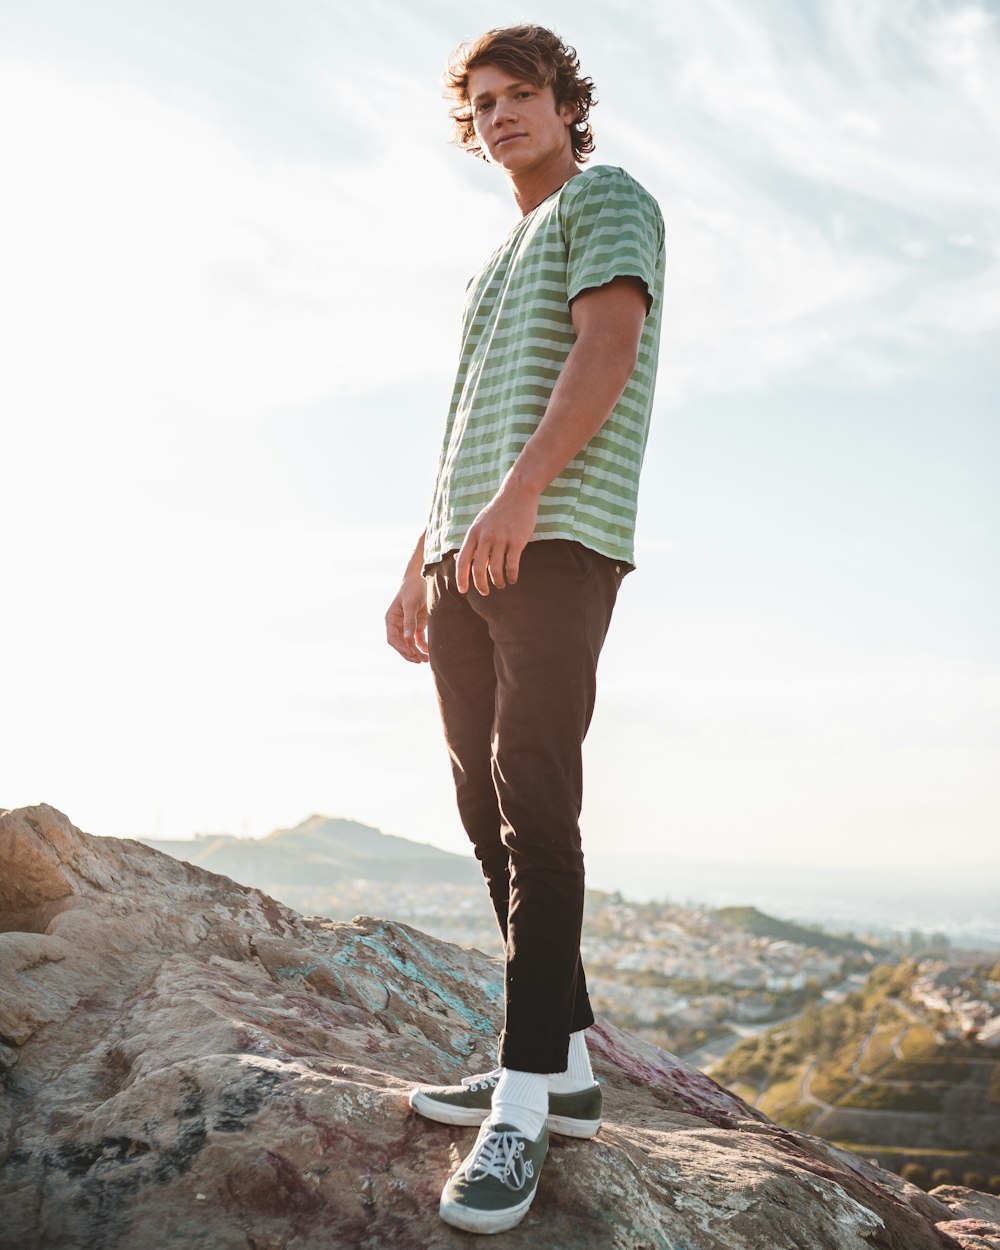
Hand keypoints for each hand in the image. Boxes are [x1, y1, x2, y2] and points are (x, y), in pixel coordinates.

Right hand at [385, 569, 428, 662]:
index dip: (400, 648)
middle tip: (419, 660)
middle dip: (409, 653)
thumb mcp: (410, 604)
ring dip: (416, 653)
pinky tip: (429, 653)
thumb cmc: (413, 588)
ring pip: (409, 644)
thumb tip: (408, 639)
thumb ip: (410, 621)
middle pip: (401, 644)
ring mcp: (408, 625)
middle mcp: (398, 624)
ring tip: (425, 660)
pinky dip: (423, 647)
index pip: (392, 639)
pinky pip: (418, 639)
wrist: (423, 577)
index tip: (411, 654)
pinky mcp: (418, 624)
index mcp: (391, 619)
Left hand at [455, 478, 539, 595]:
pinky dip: (511, 576)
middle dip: (481, 585)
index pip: (463, 560)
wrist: (518, 493)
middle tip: (485, 592)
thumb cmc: (498, 511)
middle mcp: (485, 537)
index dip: (461, 578)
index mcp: (473, 533)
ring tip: (501, 584)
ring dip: (498, 581)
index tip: (463, 590)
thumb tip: (458, 559)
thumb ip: (471, 542)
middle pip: (478, 568)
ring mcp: (501, 538)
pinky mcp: (517, 540)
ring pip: (495, 569)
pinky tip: (513, 579)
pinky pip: (512, 565)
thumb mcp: (479, 524)